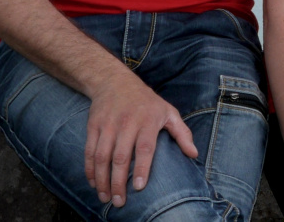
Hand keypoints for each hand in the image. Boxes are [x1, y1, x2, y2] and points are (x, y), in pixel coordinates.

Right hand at [84, 72, 196, 206]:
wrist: (114, 81)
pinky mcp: (93, 126)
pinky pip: (89, 151)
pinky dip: (90, 169)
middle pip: (120, 156)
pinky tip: (93, 183)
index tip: (138, 187)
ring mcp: (108, 124)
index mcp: (148, 120)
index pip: (144, 147)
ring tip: (105, 197)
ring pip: (102, 156)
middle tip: (119, 202)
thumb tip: (194, 154)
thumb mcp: (168, 112)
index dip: (141, 168)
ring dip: (101, 179)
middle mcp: (127, 122)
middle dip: (117, 182)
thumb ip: (182, 133)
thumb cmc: (147, 101)